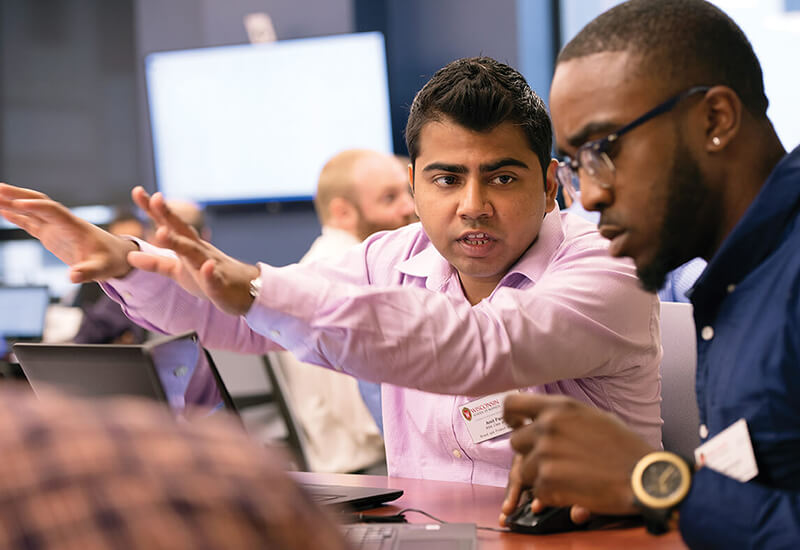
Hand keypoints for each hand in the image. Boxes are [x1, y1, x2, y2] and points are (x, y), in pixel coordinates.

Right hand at [0, 183, 137, 281]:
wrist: (115, 256)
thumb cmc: (110, 261)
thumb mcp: (102, 269)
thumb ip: (88, 272)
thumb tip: (73, 277)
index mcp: (74, 226)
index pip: (53, 211)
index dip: (36, 207)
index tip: (18, 204)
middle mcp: (63, 222)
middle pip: (38, 203)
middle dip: (18, 195)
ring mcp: (55, 227)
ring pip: (30, 210)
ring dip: (12, 202)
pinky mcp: (50, 234)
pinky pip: (29, 222)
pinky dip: (15, 215)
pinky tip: (1, 209)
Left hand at [129, 186, 260, 315]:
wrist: (245, 290)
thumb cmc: (208, 278)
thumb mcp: (177, 271)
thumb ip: (156, 263)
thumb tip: (130, 255)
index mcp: (187, 245)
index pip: (168, 224)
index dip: (153, 210)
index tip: (138, 191)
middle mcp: (199, 250)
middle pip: (182, 230)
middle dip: (168, 215)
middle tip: (156, 198)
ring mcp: (210, 265)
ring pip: (194, 252)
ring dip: (179, 242)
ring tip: (162, 232)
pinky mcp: (220, 283)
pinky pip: (214, 278)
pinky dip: (210, 273)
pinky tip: (207, 267)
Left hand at [501, 394, 653, 516]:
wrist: (644, 477)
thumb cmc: (625, 448)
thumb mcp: (593, 417)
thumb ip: (563, 416)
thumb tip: (542, 418)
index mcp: (558, 408)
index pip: (512, 404)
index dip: (510, 416)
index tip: (516, 424)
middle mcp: (547, 427)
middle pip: (515, 441)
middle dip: (530, 452)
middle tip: (552, 461)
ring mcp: (545, 454)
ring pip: (524, 469)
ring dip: (541, 476)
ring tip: (568, 477)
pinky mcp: (547, 481)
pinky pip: (537, 490)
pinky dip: (551, 494)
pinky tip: (573, 489)